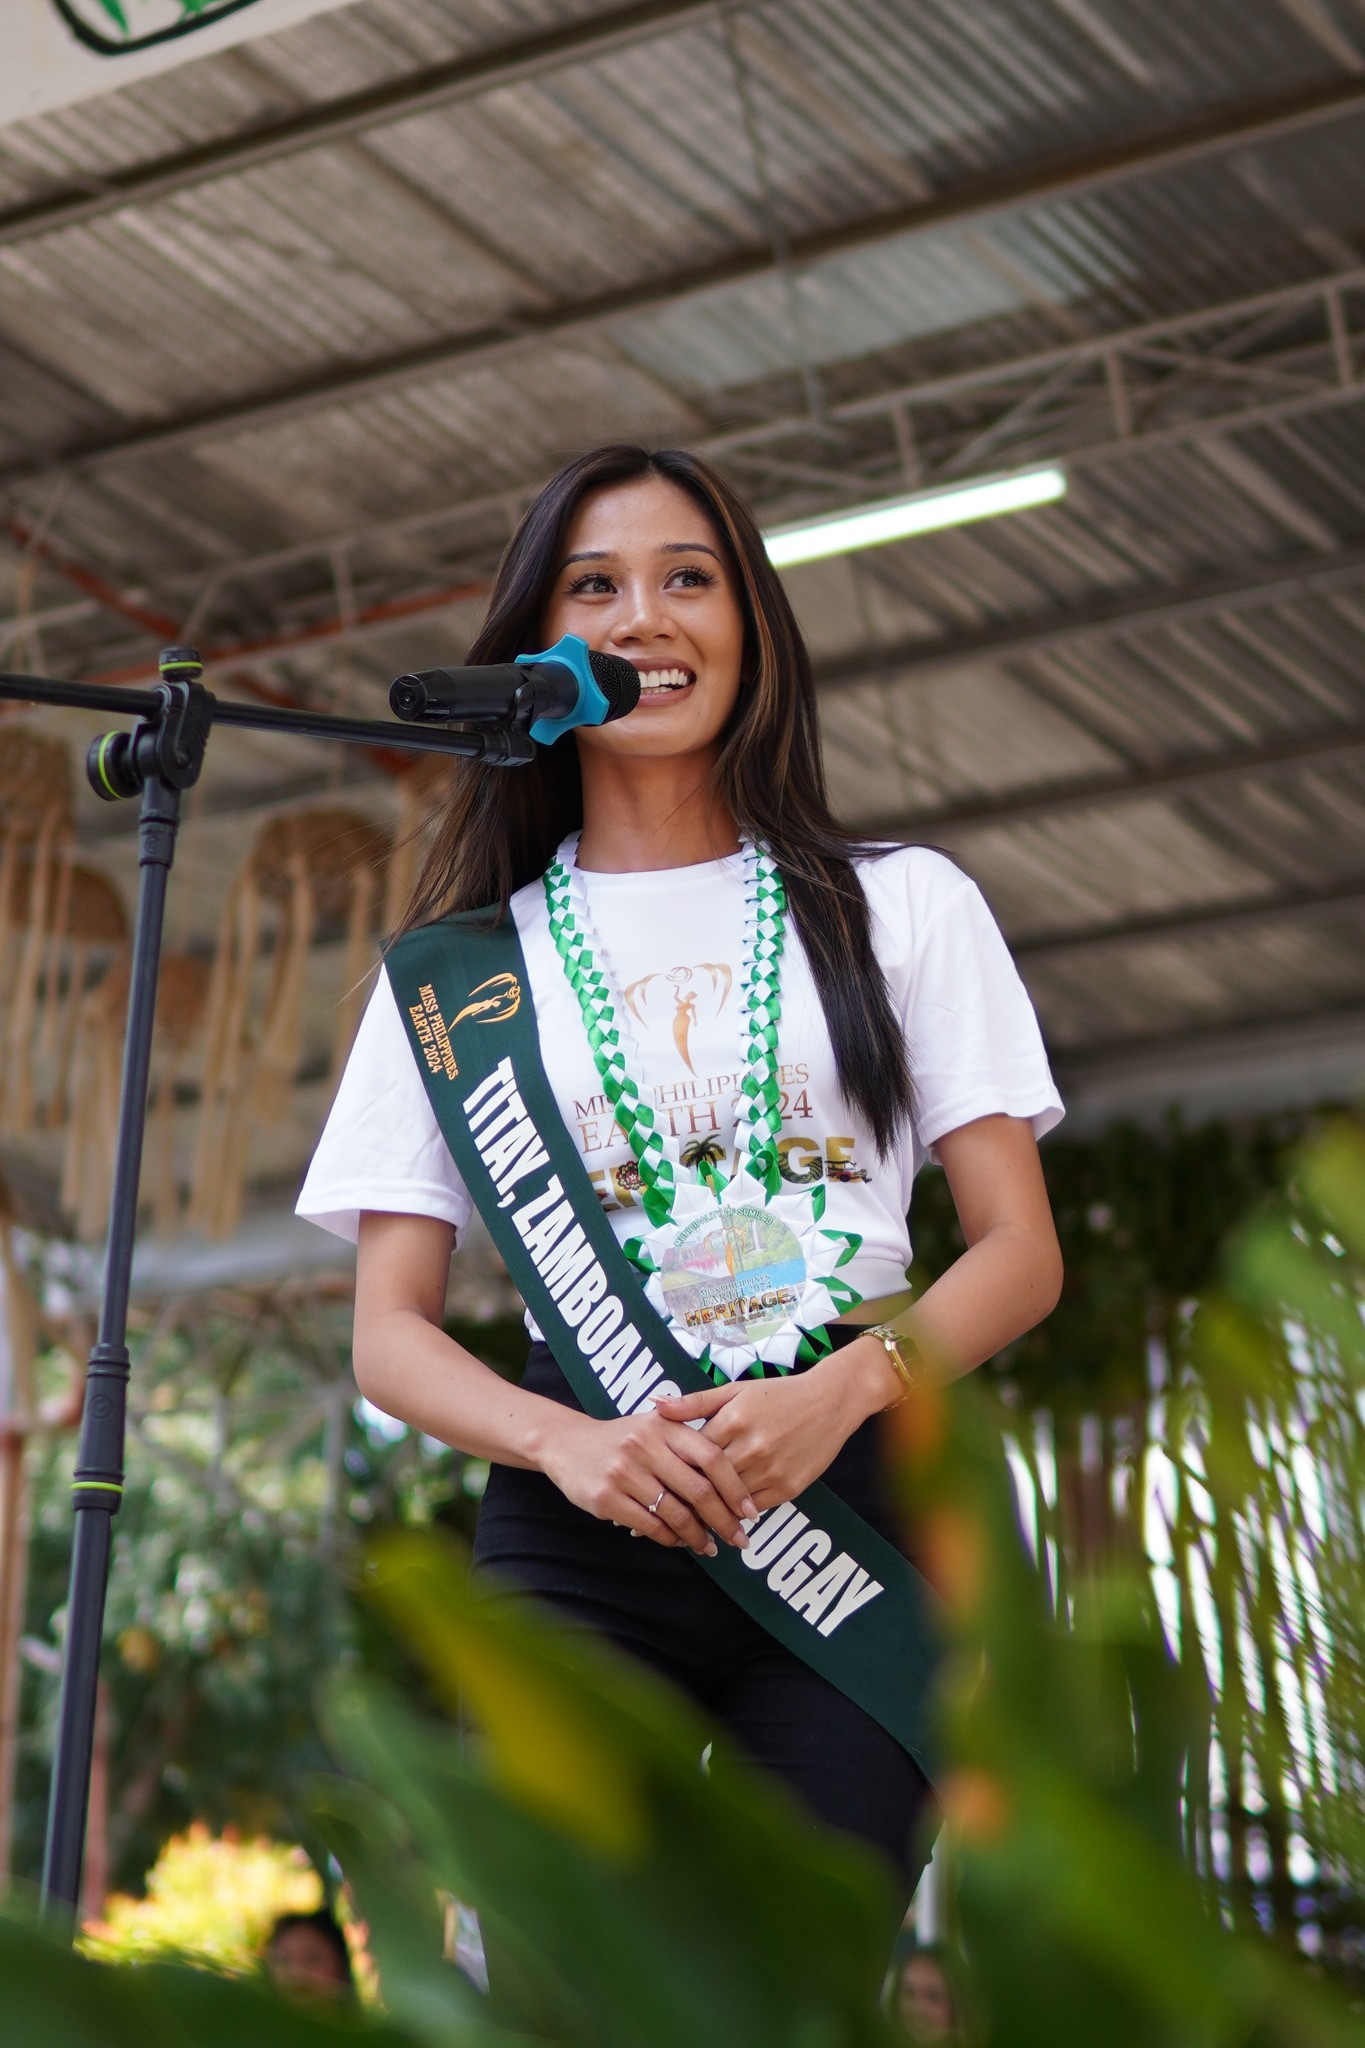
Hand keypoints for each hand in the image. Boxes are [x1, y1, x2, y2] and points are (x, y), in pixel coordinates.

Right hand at [540, 1405, 758, 1555]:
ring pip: (675, 1513)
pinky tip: (679, 1542)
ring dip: (697, 1536)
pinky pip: (650, 1526)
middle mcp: (646, 1446)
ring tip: (710, 1547)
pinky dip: (670, 1538)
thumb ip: (690, 1444)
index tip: (750, 1512)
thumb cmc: (624, 1438)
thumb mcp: (656, 1426)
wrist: (568, 1444)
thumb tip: (735, 1482)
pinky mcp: (606, 1498)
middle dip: (724, 1520)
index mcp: (665, 1426)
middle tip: (739, 1539)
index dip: (735, 1488)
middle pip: (698, 1490)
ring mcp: (624, 1472)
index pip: (712, 1457)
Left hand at [652, 1339, 894, 1510]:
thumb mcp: (735, 1391)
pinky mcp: (789, 1487)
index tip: (651, 1484)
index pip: (691, 1454)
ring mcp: (771, 1470)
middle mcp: (750, 1447)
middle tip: (657, 1513)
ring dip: (708, 1513)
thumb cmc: (778, 1394)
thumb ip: (694, 1402)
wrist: (830, 1401)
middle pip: (706, 1482)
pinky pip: (754, 1509)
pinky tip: (721, 1520)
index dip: (670, 1470)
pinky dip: (736, 1515)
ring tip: (683, 1523)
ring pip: (729, 1501)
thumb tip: (655, 1404)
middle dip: (684, 1497)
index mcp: (732, 1420)